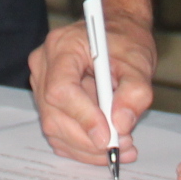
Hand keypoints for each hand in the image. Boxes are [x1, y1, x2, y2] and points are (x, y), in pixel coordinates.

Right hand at [30, 11, 154, 164]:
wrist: (117, 32)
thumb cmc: (125, 41)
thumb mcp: (139, 63)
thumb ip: (135, 92)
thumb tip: (121, 124)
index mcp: (63, 46)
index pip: (61, 88)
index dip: (83, 116)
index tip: (108, 135)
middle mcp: (44, 64)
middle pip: (54, 114)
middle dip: (89, 139)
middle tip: (123, 146)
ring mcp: (41, 83)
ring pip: (54, 128)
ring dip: (87, 147)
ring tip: (122, 146)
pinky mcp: (47, 101)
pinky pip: (58, 131)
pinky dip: (82, 146)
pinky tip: (107, 144)